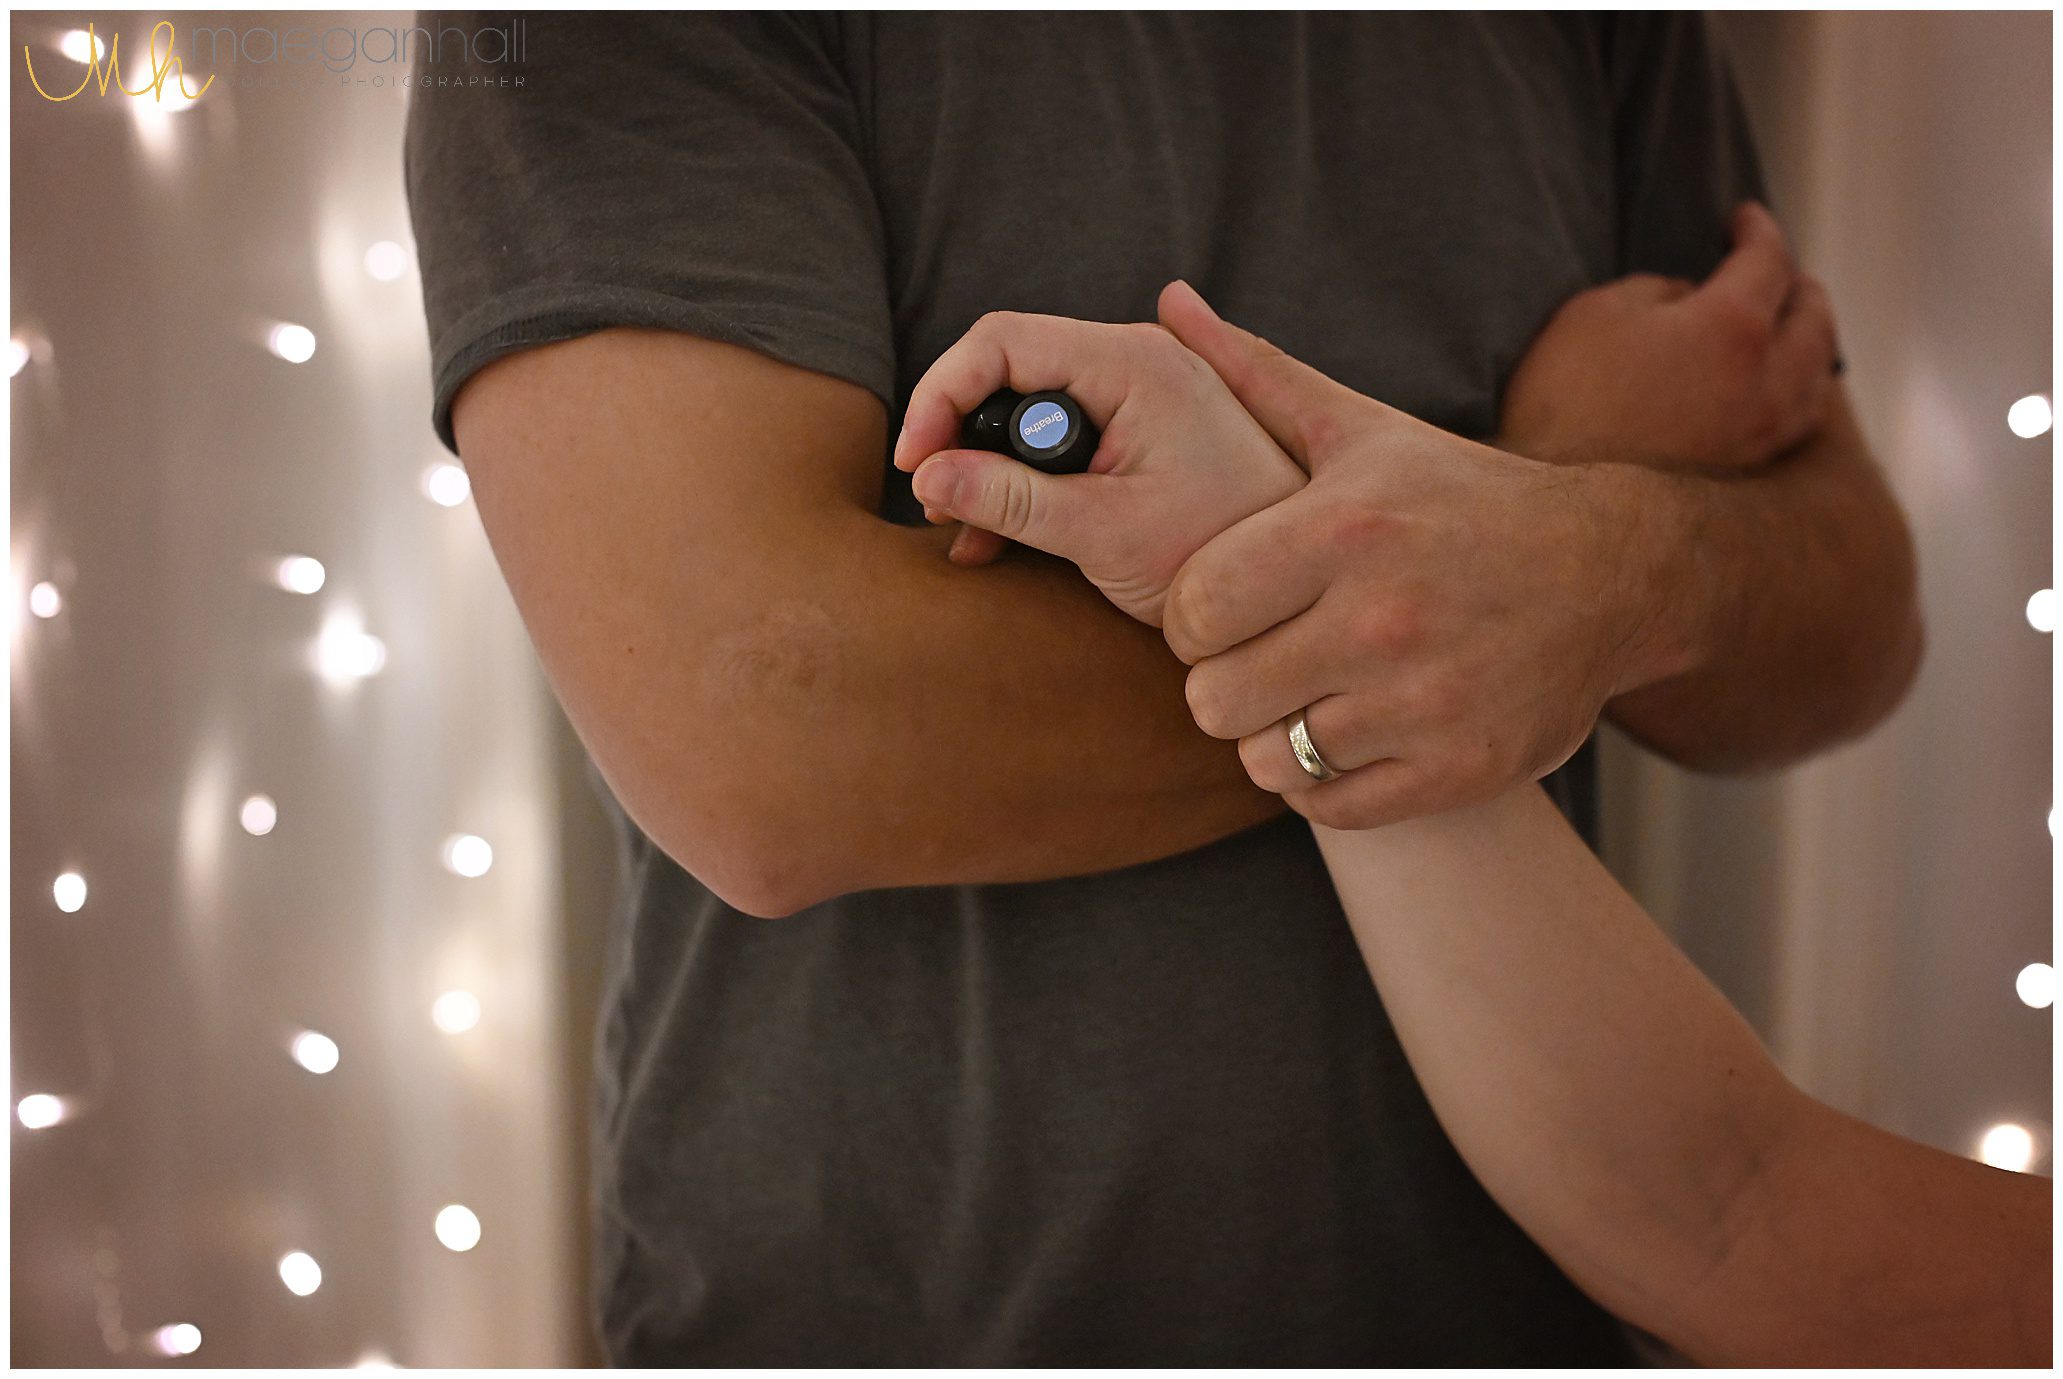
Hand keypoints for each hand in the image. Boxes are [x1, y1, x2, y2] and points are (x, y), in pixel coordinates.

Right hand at [892, 303, 1304, 623]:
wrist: (1306, 588)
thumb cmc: (1216, 554)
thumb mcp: (1101, 533)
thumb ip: (1011, 501)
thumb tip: (927, 477)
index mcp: (1131, 363)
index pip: (1000, 341)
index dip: (941, 395)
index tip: (915, 465)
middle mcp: (1136, 359)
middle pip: (1011, 369)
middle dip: (961, 433)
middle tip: (937, 504)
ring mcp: (1141, 393)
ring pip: (1031, 406)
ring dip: (988, 466)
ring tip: (965, 530)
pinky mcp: (1144, 431)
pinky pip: (1063, 436)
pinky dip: (1025, 481)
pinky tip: (998, 540)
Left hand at [1157, 284, 1681, 829]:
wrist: (1613, 571)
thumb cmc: (1460, 498)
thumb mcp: (1362, 428)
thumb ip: (1254, 375)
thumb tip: (1168, 303)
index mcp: (1346, 529)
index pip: (1191, 613)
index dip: (1191, 619)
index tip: (1223, 610)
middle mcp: (1384, 618)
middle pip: (1213, 698)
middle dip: (1224, 681)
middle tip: (1260, 657)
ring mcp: (1425, 702)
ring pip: (1264, 758)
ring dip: (1273, 734)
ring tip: (1309, 692)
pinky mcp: (1459, 769)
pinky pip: (1326, 807)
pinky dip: (1321, 781)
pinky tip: (1350, 731)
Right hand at [1499, 203, 1838, 471]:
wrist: (1549, 501)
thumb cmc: (1563, 398)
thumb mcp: (1598, 312)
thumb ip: (1660, 291)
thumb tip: (1691, 302)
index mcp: (1732, 328)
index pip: (1768, 261)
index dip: (1757, 230)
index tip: (1743, 217)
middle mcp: (1766, 382)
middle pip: (1814, 318)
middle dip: (1797, 284)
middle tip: (1778, 269)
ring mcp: (1762, 434)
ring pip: (1817, 375)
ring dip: (1809, 339)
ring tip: (1790, 326)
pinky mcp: (1746, 471)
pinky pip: (1797, 418)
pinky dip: (1799, 388)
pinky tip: (1779, 384)